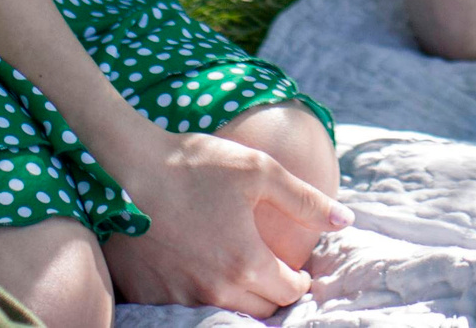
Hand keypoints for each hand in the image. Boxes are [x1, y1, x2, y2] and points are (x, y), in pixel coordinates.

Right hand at [102, 126, 350, 315]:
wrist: (130, 167)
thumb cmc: (198, 164)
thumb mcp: (260, 170)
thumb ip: (305, 200)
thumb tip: (345, 220)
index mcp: (246, 262)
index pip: (288, 292)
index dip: (299, 280)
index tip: (297, 269)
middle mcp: (215, 289)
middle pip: (260, 309)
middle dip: (273, 292)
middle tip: (273, 270)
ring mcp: (180, 296)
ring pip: (226, 311)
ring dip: (240, 297)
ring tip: (240, 270)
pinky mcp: (152, 294)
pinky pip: (187, 308)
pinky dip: (202, 297)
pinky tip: (203, 271)